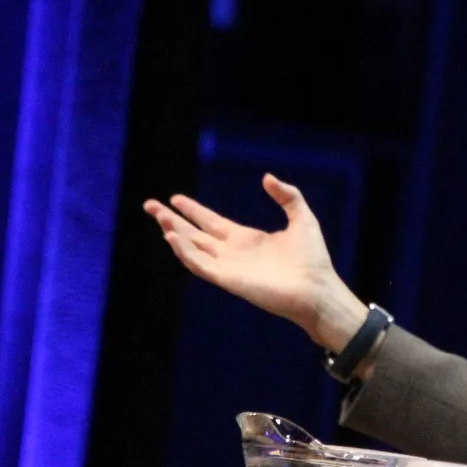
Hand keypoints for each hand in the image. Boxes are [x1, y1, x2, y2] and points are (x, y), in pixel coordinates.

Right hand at [143, 174, 366, 350]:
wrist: (317, 288)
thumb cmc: (313, 258)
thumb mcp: (302, 217)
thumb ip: (287, 196)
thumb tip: (266, 177)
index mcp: (246, 239)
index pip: (211, 222)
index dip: (193, 210)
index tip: (175, 198)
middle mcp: (232, 253)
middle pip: (194, 233)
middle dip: (171, 220)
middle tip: (150, 204)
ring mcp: (228, 267)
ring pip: (192, 247)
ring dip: (174, 232)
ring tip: (159, 216)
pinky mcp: (228, 280)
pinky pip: (199, 265)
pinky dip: (185, 251)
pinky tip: (172, 237)